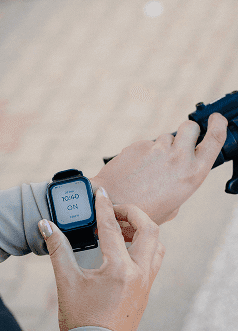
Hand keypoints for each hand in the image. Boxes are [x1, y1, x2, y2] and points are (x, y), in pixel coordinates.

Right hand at [38, 188, 164, 330]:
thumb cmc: (80, 319)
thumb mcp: (66, 282)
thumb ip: (57, 249)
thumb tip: (45, 226)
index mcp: (119, 269)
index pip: (112, 228)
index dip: (104, 206)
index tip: (100, 192)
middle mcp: (139, 273)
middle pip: (149, 229)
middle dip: (133, 213)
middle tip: (114, 211)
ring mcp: (146, 283)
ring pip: (156, 245)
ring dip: (143, 230)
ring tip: (120, 229)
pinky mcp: (146, 292)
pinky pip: (153, 260)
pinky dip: (144, 247)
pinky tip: (124, 250)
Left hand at [90, 112, 227, 241]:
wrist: (111, 204)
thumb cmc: (142, 211)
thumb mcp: (172, 208)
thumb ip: (180, 188)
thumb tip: (177, 177)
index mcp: (193, 174)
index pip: (215, 139)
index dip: (219, 125)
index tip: (217, 119)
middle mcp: (178, 158)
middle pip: (190, 127)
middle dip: (188, 132)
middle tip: (179, 144)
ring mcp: (157, 149)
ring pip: (165, 138)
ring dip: (161, 148)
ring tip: (148, 170)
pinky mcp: (139, 145)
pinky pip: (146, 145)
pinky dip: (143, 155)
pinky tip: (134, 171)